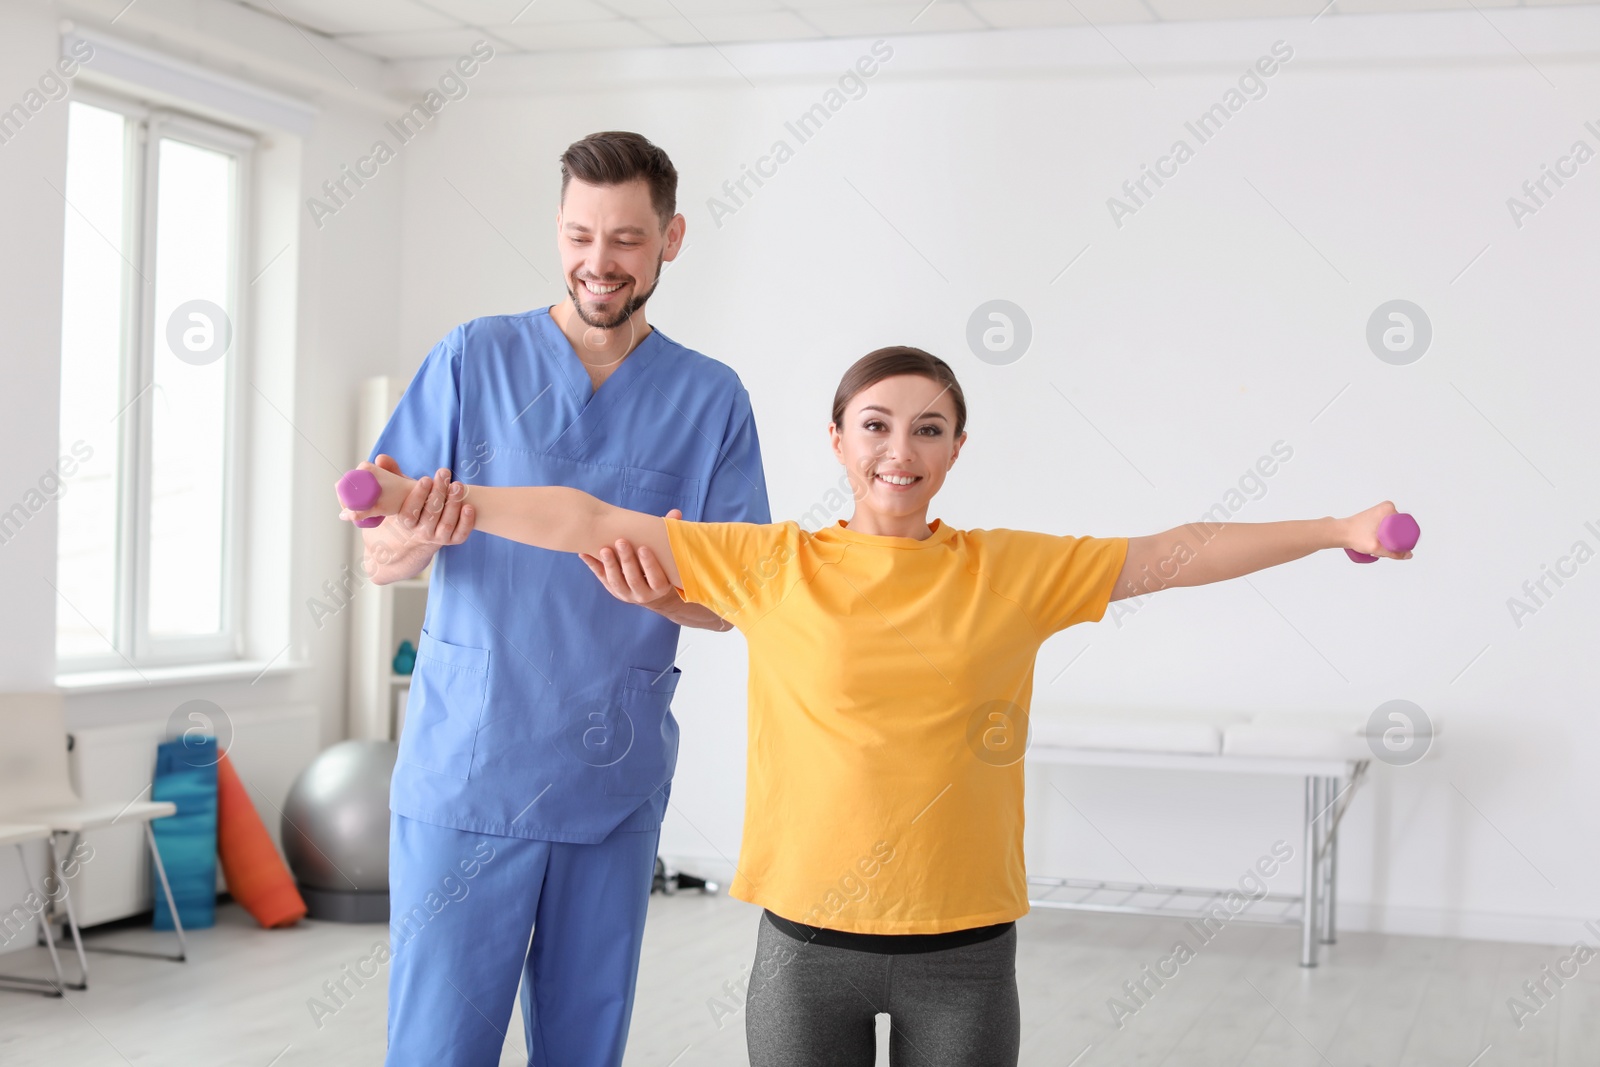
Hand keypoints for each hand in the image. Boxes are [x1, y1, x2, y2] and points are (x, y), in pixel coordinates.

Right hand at [340, 456, 476, 548]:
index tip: (425, 479)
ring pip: (446, 523)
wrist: (423, 530)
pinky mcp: (453, 539)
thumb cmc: (413, 504)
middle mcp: (421, 532)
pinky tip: (469, 506)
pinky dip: (466, 522)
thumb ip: (391, 474)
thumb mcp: (401, 491)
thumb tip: (381, 458)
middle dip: (438, 492)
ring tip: (457, 485)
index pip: (409, 512)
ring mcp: (438, 537)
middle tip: (443, 473)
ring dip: (453, 504)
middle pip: (430, 515)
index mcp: (406, 522)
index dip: (418, 496)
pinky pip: (461, 534)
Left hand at [580, 509, 682, 609]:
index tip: (643, 547)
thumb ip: (671, 536)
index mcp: (661, 587)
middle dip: (627, 561)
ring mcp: (626, 594)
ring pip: (616, 582)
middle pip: (634, 579)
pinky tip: (584, 553)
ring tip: (604, 549)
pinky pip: (602, 578)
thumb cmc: (661, 565)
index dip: (649, 564)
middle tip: (621, 542)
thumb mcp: (668, 555)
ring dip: (609, 565)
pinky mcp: (612, 589)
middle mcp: (644, 594)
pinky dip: (592, 566)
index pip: (656, 578)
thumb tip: (676, 513)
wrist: (650, 590)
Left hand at [1342, 500, 1413, 559]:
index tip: (1389, 547)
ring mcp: (1380, 513)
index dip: (1402, 541)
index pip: (1405, 528)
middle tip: (1380, 548)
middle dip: (1393, 543)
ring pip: (1392, 532)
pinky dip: (1383, 539)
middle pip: (1399, 531)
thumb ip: (1393, 552)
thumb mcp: (1376, 546)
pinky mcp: (1375, 519)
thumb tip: (1409, 555)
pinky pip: (1386, 530)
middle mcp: (1386, 508)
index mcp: (1389, 508)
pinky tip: (1375, 544)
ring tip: (1375, 546)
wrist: (1339, 533)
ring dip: (1387, 542)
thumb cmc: (1354, 535)